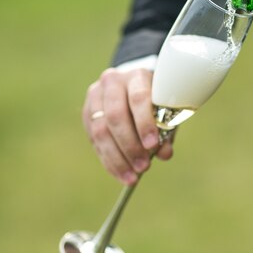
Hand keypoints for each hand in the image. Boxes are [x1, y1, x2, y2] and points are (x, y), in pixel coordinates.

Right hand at [82, 67, 172, 185]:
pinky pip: (95, 141)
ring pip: (101, 130)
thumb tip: (164, 154)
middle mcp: (112, 82)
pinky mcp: (86, 113)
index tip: (153, 146)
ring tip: (133, 177)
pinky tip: (121, 175)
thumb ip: (166, 130)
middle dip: (130, 145)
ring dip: (118, 158)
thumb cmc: (155, 100)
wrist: (132, 85)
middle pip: (115, 116)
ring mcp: (95, 97)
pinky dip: (109, 162)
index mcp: (136, 75)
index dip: (144, 123)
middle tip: (143, 166)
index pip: (138, 98)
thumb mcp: (165, 110)